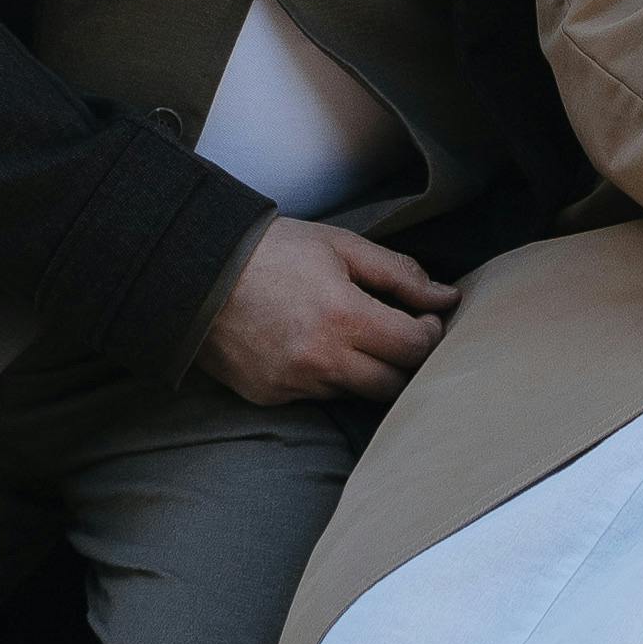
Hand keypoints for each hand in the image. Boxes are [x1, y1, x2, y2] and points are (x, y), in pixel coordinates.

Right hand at [198, 217, 456, 403]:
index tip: (425, 317)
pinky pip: (318, 396)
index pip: (415, 348)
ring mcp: (294, 384)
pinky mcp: (270, 396)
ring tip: (357, 337)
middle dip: (408, 361)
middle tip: (403, 334)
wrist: (196, 271)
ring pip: (357, 393)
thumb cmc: (273, 251)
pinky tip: (316, 346)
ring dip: (369, 371)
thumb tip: (446, 297)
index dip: (431, 334)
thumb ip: (399, 275)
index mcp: (344, 317)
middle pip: (393, 384)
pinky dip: (329, 377)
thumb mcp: (341, 246)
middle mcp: (321, 360)